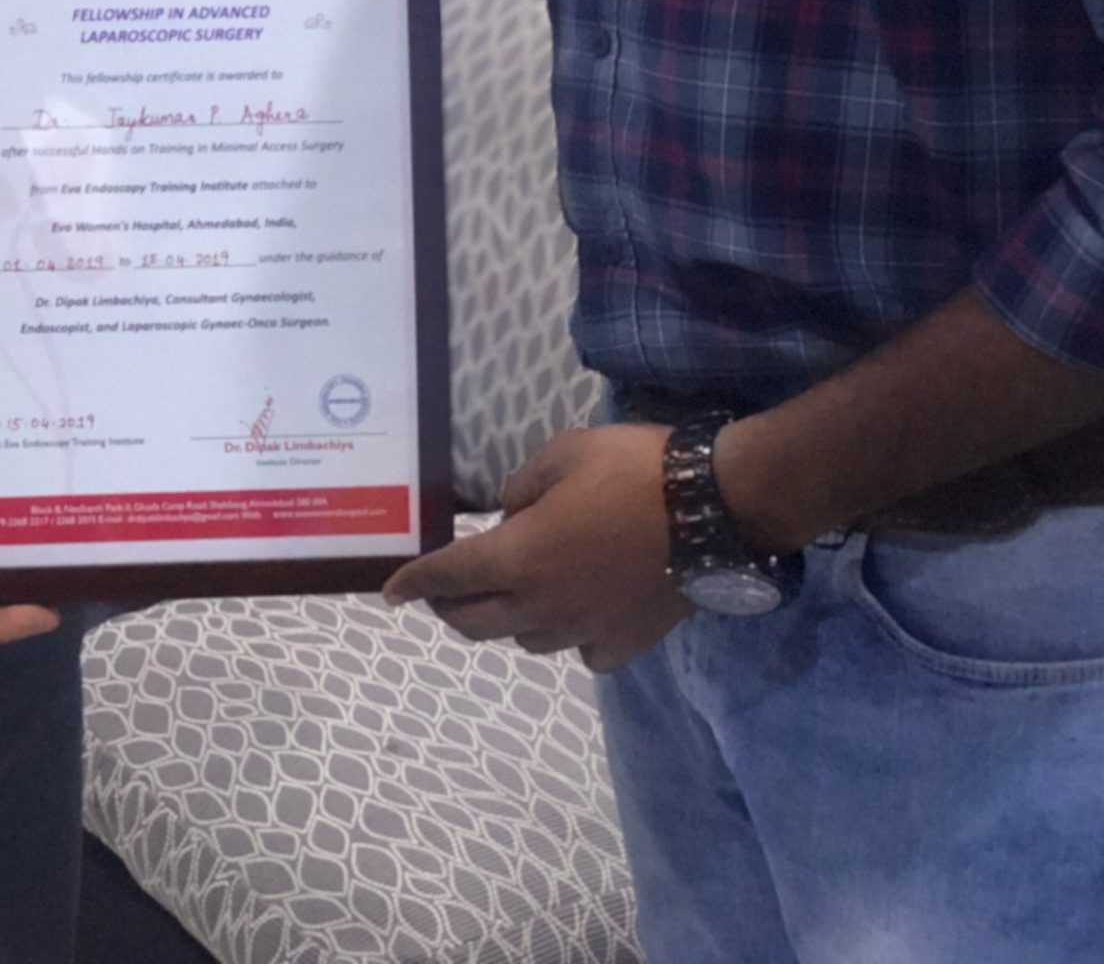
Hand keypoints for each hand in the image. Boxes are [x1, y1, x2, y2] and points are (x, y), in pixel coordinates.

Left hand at [383, 424, 687, 671]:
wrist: (711, 511)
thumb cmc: (631, 470)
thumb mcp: (564, 453)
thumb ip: (523, 486)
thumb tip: (512, 511)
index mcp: (518, 557)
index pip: (447, 577)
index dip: (414, 583)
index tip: (391, 593)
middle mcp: (541, 605)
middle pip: (475, 623)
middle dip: (448, 608)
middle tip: (442, 593)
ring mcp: (582, 631)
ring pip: (524, 640)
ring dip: (506, 620)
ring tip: (511, 594)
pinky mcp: (622, 645)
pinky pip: (578, 651)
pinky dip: (566, 636)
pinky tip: (574, 613)